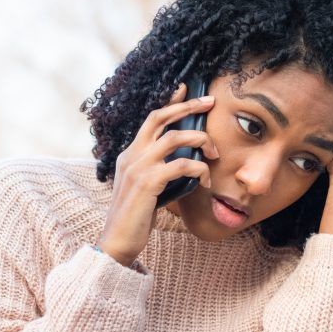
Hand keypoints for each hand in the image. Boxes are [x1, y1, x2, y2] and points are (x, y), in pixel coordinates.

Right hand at [97, 82, 218, 266]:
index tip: (185, 89)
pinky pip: (181, 165)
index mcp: (129, 155)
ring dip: (200, 141)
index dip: (169, 102)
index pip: (150, 120)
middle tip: (210, 102)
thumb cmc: (135, 219)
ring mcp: (137, 167)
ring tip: (215, 154)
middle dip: (187, 106)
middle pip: (160, 117)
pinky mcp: (147, 182)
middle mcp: (131, 155)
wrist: (118, 242)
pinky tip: (207, 182)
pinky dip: (199, 170)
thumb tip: (185, 165)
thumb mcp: (146, 190)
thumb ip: (158, 173)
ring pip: (174, 138)